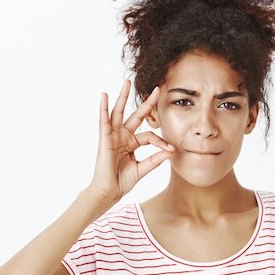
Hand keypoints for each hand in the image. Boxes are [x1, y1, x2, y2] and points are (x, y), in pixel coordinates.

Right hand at [88, 79, 173, 204]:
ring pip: (119, 112)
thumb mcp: (142, 169)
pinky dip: (103, 108)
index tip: (171, 149)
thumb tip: (170, 151)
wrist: (109, 192)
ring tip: (127, 82)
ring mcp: (114, 136)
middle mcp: (123, 136)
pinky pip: (104, 120)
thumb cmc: (122, 181)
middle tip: (157, 89)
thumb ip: (155, 160)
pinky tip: (104, 96)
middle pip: (136, 115)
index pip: (150, 136)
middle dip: (147, 103)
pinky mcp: (105, 138)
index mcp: (133, 143)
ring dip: (123, 97)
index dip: (161, 142)